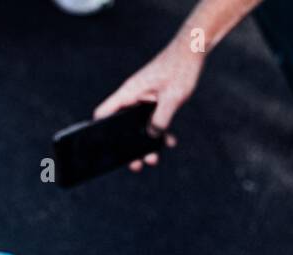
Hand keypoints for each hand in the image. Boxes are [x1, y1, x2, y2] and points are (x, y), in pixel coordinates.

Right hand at [94, 41, 204, 170]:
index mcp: (129, 93)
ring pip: (139, 126)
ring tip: (153, 158)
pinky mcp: (155, 100)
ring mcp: (143, 99)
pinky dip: (160, 131)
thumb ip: (160, 120)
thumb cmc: (180, 69)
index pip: (104, 113)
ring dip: (146, 142)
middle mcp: (133, 97)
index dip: (99, 130)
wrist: (193, 51)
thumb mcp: (171, 98)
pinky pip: (153, 120)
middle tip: (135, 165)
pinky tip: (170, 142)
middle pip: (122, 126)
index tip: (103, 149)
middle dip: (129, 147)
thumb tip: (151, 136)